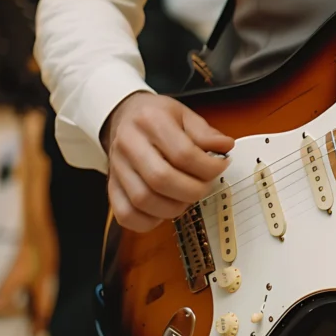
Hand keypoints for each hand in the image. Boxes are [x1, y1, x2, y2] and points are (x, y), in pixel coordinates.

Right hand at [103, 92, 234, 231]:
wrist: (124, 116)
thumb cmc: (156, 117)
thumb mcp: (184, 114)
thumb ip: (205, 133)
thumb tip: (225, 147)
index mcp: (151, 121)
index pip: (183, 153)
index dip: (208, 167)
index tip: (220, 167)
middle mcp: (129, 144)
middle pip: (161, 179)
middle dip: (192, 190)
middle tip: (204, 186)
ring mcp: (117, 167)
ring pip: (143, 200)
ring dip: (173, 207)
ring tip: (186, 197)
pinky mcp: (111, 186)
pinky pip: (126, 215)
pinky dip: (149, 221)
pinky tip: (164, 210)